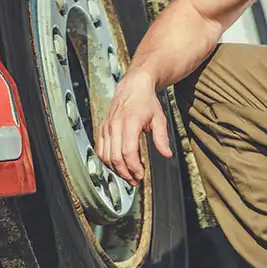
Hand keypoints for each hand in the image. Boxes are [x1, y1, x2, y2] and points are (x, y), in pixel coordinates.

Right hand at [96, 71, 173, 185]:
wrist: (133, 87)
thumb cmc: (146, 102)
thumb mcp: (159, 119)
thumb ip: (162, 138)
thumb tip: (167, 154)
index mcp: (130, 122)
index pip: (128, 152)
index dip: (133, 167)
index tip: (141, 174)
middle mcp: (115, 125)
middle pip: (115, 157)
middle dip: (125, 173)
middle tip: (135, 180)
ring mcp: (107, 127)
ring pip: (105, 155)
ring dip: (115, 169)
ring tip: (126, 176)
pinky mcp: (102, 128)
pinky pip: (100, 149)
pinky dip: (106, 161)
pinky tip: (116, 165)